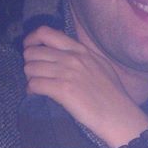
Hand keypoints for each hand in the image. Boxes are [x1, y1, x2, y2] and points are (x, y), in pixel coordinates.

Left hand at [22, 26, 147, 147]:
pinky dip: (31, 89)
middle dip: (29, 62)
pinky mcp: (62, 90)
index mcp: (80, 49)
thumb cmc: (112, 93)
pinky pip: (34, 84)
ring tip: (37, 85)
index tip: (31, 49)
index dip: (32, 40)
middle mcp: (72, 57)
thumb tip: (63, 51)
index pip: (46, 33)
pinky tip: (37, 94)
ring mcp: (66, 73)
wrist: (118, 114)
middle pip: (33, 51)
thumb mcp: (100, 64)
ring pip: (30, 68)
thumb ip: (81, 55)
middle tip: (35, 73)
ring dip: (30, 77)